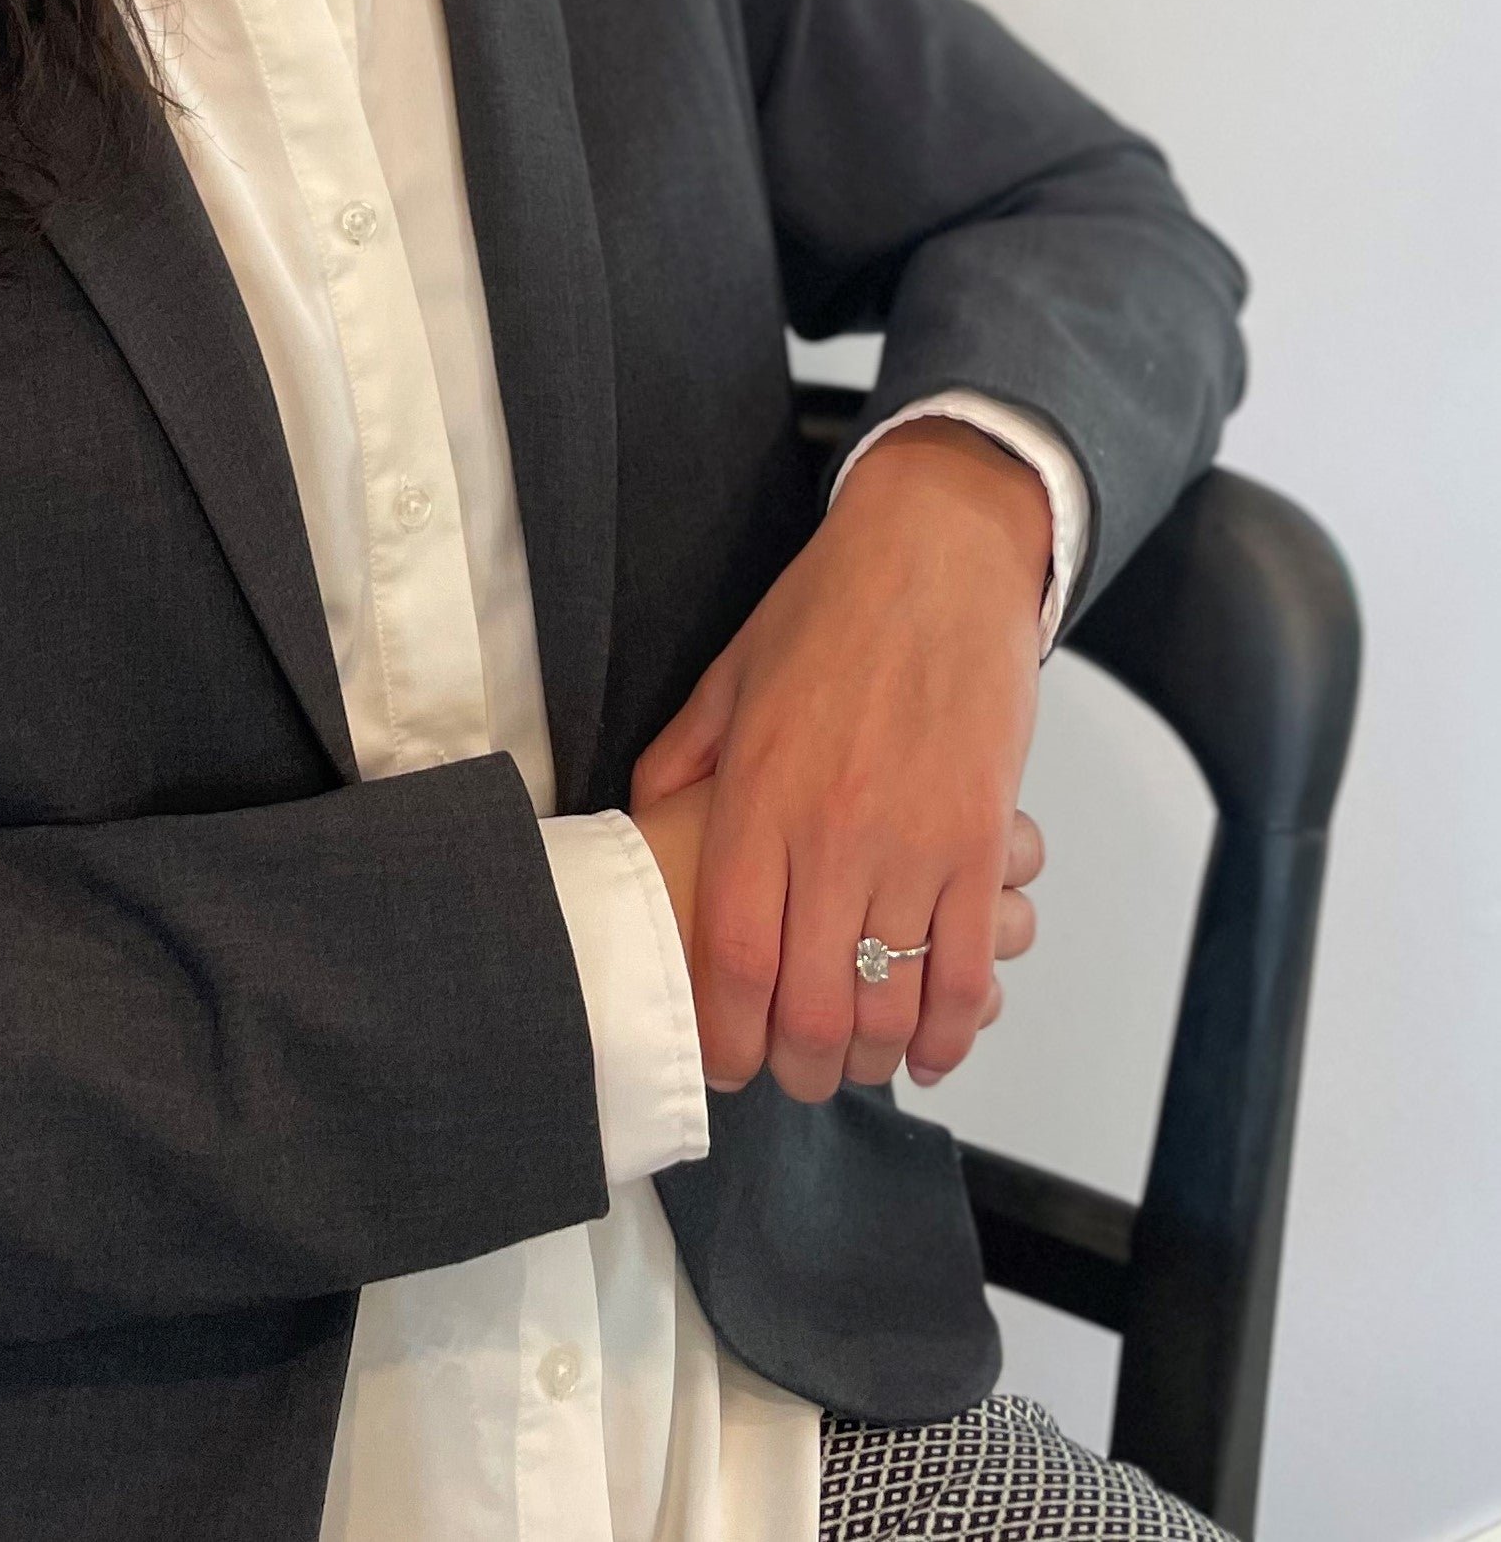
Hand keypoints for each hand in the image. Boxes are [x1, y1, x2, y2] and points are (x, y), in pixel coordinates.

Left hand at [628, 418, 1052, 1099]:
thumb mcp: (726, 679)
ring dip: (876, 1057)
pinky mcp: (985, 841)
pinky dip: (952, 1027)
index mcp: (757, 797)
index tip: (728, 1063)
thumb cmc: (827, 610)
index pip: (731, 954)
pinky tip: (933, 1050)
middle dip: (803, 1066)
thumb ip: (680, 764)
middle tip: (798, 1076)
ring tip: (861, 1063)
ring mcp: (915, 841)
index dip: (727, 1032)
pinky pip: (971, 966)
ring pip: (894, 999)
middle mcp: (832, 833)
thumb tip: (646, 827)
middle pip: (813, 1002)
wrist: (937, 556)